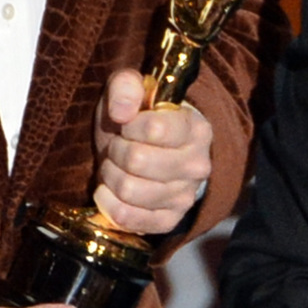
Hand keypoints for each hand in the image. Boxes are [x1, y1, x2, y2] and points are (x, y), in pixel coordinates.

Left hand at [92, 67, 212, 236]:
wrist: (149, 153)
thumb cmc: (139, 120)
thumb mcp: (132, 91)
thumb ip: (126, 86)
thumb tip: (122, 112)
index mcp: (197, 130)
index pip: (155, 129)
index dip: (130, 125)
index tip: (128, 125)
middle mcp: (198, 166)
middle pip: (138, 161)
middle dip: (116, 151)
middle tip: (117, 146)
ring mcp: (185, 197)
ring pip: (129, 190)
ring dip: (110, 176)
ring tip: (115, 166)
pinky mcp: (169, 221)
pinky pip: (128, 218)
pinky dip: (108, 204)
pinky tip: (109, 191)